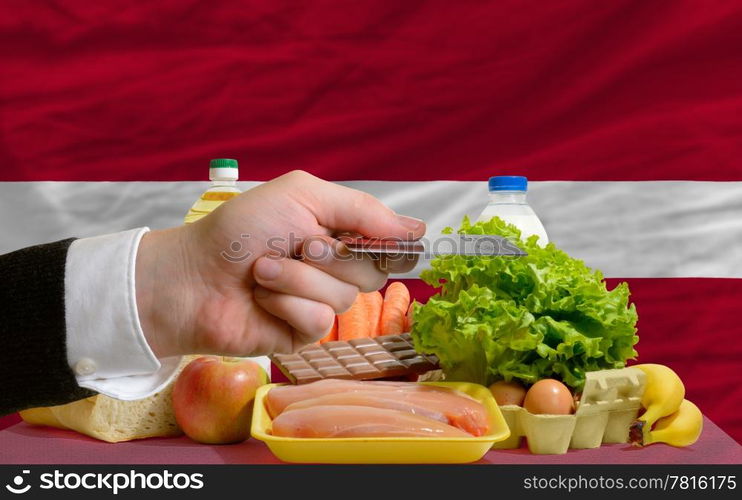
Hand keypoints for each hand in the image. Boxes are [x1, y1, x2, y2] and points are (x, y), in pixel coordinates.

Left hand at [135, 170, 424, 357]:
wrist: (192, 275)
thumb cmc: (240, 229)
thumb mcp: (303, 196)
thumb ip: (362, 209)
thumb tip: (417, 229)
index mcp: (338, 232)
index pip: (389, 241)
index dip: (386, 241)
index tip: (368, 237)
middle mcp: (334, 268)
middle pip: (373, 272)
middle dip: (329, 256)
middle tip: (295, 245)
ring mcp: (319, 301)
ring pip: (345, 298)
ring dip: (298, 279)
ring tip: (263, 271)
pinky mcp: (302, 334)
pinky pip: (319, 322)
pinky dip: (287, 305)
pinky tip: (262, 299)